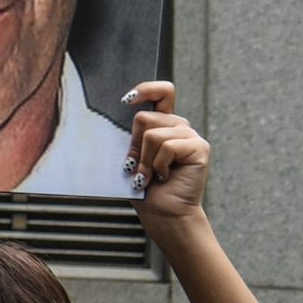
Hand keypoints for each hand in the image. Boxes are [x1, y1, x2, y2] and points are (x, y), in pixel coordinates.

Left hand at [126, 81, 208, 228]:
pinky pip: (167, 146)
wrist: (162, 213)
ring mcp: (191, 136)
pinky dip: (159, 165)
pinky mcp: (199, 148)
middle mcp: (179, 127)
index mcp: (163, 125)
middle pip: (144, 118)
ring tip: (151, 175)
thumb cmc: (143, 188)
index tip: (127, 99)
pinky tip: (165, 176)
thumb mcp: (129, 158)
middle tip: (138, 167)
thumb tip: (103, 122)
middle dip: (134, 145)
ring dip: (145, 160)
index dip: (147, 89)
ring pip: (153, 134)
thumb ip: (127, 138)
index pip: (163, 93)